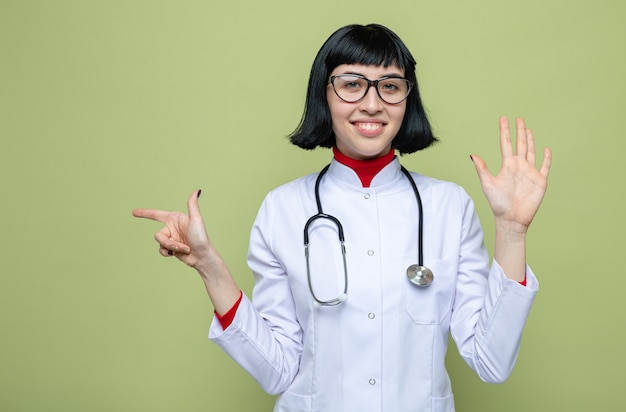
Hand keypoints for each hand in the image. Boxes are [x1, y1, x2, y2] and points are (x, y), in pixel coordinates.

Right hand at [132, 190, 210, 268]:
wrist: (203, 256)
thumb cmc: (201, 237)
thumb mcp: (196, 219)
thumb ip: (192, 205)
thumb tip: (197, 190)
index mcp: (175, 218)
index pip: (156, 214)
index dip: (145, 213)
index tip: (134, 212)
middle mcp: (172, 227)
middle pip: (158, 234)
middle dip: (168, 242)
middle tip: (181, 246)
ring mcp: (171, 238)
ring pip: (160, 243)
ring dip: (171, 248)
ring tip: (184, 249)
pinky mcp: (171, 248)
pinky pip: (161, 250)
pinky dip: (167, 252)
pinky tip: (176, 254)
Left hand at [471, 117, 551, 234]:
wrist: (512, 219)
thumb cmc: (498, 204)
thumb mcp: (488, 184)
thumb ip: (482, 169)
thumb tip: (472, 155)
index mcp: (507, 165)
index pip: (506, 143)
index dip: (505, 131)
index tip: (503, 119)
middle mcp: (519, 166)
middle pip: (520, 144)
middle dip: (519, 131)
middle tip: (519, 119)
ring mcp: (530, 173)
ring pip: (531, 152)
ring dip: (530, 141)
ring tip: (528, 129)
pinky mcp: (540, 181)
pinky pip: (544, 166)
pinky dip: (546, 158)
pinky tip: (546, 149)